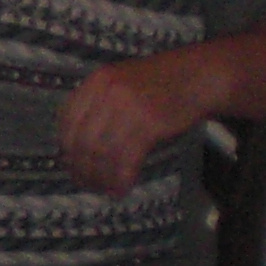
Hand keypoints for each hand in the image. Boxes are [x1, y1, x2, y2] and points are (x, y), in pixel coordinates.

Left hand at [58, 54, 212, 195]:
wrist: (199, 76)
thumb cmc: (160, 84)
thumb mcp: (121, 83)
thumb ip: (97, 106)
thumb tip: (76, 149)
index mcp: (97, 81)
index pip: (66, 121)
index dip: (66, 148)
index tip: (72, 164)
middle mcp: (108, 92)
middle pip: (81, 141)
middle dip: (81, 168)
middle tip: (87, 183)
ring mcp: (128, 107)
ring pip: (102, 154)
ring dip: (101, 178)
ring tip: (105, 189)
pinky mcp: (149, 124)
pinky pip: (126, 159)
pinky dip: (121, 179)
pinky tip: (122, 189)